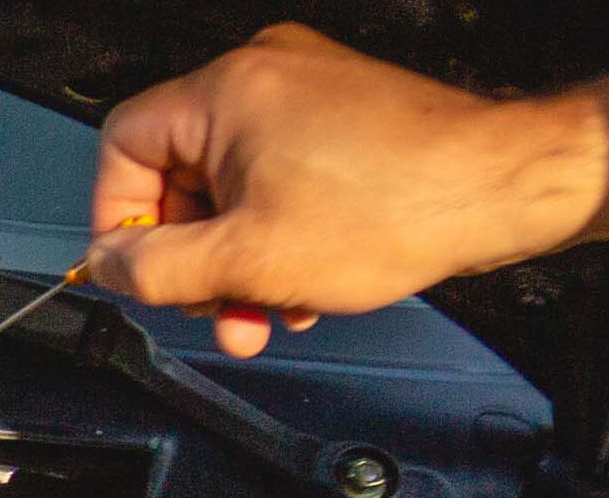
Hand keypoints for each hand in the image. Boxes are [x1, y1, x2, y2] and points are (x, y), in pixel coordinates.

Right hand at [83, 24, 608, 355]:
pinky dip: (278, 237)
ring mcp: (305, 95)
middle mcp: (262, 77)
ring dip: (240, 261)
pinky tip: (303, 284)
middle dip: (196, 258)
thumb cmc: (398, 204)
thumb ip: (157, 268)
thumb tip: (106, 264)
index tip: (140, 270)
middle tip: (217, 309)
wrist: (502, 188)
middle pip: (181, 175)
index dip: (120, 218)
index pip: (124, 146)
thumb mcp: (248, 260)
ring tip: (268, 309)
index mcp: (225, 91)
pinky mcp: (341, 120)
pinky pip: (278, 182)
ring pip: (232, 189)